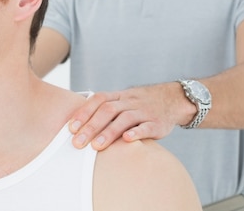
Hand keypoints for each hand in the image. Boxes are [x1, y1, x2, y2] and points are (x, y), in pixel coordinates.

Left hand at [68, 83, 193, 149]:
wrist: (172, 99)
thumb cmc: (138, 105)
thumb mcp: (122, 101)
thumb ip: (102, 110)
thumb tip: (76, 125)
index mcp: (118, 96)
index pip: (98, 100)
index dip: (84, 112)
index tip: (71, 128)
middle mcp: (130, 101)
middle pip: (108, 110)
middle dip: (91, 126)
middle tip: (78, 143)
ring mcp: (144, 111)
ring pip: (125, 118)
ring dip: (109, 132)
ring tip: (96, 146)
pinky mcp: (157, 123)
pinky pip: (147, 126)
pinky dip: (137, 132)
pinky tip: (127, 140)